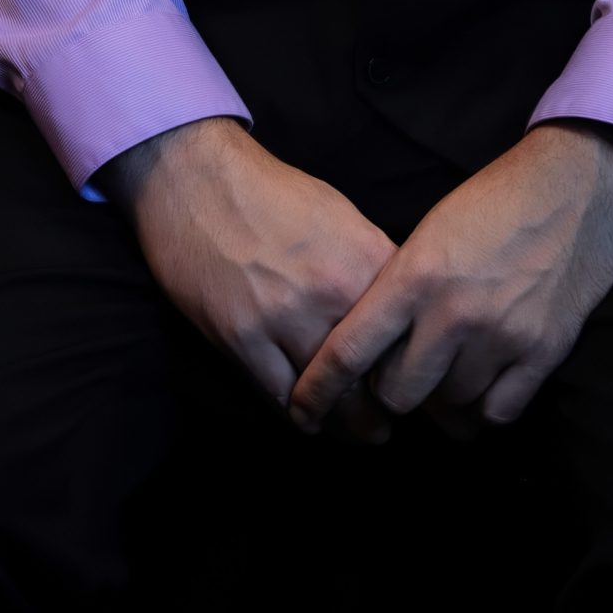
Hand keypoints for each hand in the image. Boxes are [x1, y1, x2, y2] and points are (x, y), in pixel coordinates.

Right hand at [106, 119, 396, 437]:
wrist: (198, 178)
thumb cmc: (273, 194)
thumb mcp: (341, 216)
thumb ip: (372, 266)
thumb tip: (398, 310)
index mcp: (366, 258)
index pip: (408, 334)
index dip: (415, 365)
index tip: (413, 382)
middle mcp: (334, 291)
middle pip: (374, 376)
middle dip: (384, 410)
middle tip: (386, 426)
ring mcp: (285, 318)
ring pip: (330, 398)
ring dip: (345, 424)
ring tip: (357, 433)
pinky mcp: (242, 338)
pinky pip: (281, 398)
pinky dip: (298, 414)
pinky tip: (307, 417)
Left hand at [289, 123, 612, 437]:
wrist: (578, 183)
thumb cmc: (495, 202)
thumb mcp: (431, 232)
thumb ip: (399, 289)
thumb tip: (372, 349)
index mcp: (415, 275)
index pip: (349, 352)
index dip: (318, 390)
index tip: (303, 410)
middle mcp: (454, 312)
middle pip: (398, 394)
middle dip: (392, 391)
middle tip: (402, 375)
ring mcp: (502, 336)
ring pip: (449, 406)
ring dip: (442, 397)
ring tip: (449, 370)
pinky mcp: (544, 352)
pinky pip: (498, 412)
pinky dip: (485, 407)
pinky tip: (483, 385)